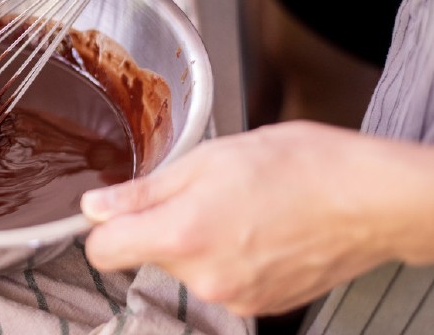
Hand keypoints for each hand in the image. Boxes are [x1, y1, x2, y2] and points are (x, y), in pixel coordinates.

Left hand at [81, 121, 433, 315]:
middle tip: (202, 192)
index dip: (104, 226)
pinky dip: (227, 257)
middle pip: (148, 255)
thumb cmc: (297, 166)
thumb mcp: (207, 158)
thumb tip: (95, 207)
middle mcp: (201, 277)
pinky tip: (256, 229)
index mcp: (180, 234)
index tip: (115, 210)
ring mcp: (231, 296)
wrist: (366, 199)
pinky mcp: (258, 305)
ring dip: (198, 240)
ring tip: (238, 208)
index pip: (102, 250)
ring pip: (186, 267)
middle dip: (162, 224)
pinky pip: (220, 280)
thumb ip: (143, 190)